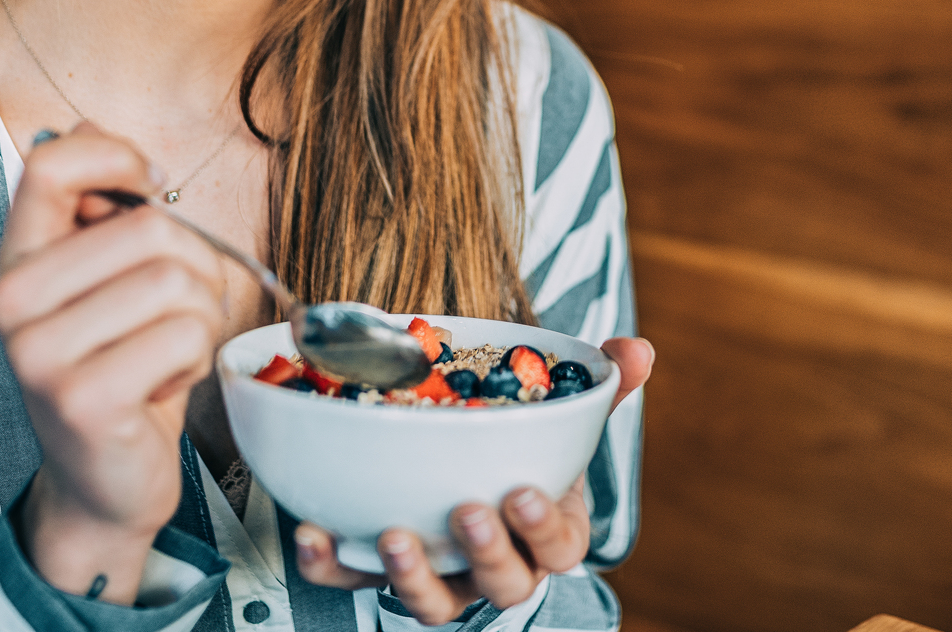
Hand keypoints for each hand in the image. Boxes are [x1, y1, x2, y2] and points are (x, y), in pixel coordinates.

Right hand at [0, 123, 229, 603]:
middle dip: (194, 266)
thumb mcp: (105, 277)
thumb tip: (90, 128)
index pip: (52, 165)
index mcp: (15, 261)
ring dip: (199, 317)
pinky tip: (162, 384)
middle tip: (169, 314)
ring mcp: (40, 354)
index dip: (120, 159)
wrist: (104, 480)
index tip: (152, 189)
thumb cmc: (120, 365)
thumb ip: (98, 206)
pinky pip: (186, 333)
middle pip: (149, 227)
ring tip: (164, 352)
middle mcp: (10, 303)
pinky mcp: (84, 399)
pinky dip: (196, 357)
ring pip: (177, 280)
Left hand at [295, 335, 653, 624]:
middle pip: (504, 583)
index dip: (543, 530)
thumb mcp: (561, 416)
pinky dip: (331, 566)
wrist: (460, 461)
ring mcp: (440, 577)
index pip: (561, 547)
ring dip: (413, 576)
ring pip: (433, 602)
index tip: (522, 492)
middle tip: (467, 510)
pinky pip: (353, 583)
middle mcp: (496, 568)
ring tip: (396, 537)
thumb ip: (600, 385)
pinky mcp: (379, 574)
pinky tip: (314, 534)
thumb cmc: (520, 447)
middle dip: (487, 552)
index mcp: (547, 533)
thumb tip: (637, 349)